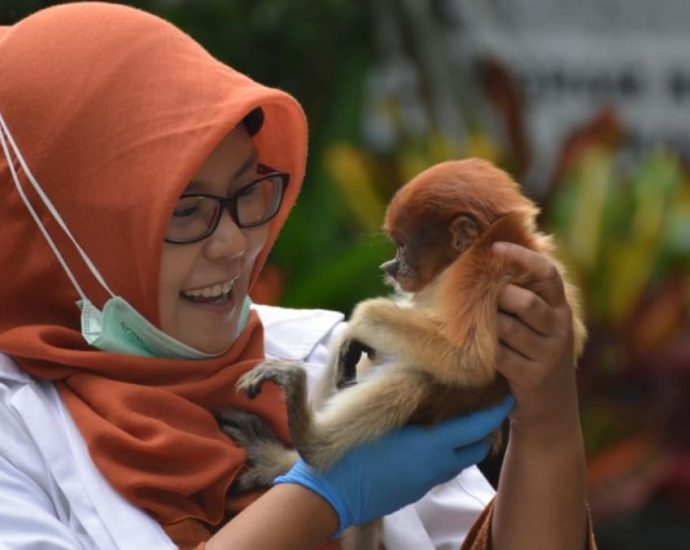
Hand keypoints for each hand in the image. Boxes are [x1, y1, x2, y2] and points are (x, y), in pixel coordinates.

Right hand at [274, 397, 513, 534]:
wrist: (333, 493)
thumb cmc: (352, 450)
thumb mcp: (378, 417)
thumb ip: (402, 397)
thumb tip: (416, 374)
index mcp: (431, 446)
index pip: (478, 428)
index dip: (496, 411)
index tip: (508, 395)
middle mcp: (436, 466)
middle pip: (477, 449)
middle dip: (486, 429)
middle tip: (482, 407)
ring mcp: (426, 482)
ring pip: (459, 462)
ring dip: (463, 443)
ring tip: (454, 420)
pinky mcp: (415, 491)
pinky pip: (440, 471)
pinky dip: (444, 455)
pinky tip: (426, 439)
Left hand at [492, 242, 579, 437]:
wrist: (551, 410)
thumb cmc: (535, 356)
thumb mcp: (541, 326)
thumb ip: (527, 298)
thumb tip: (494, 260)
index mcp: (562, 310)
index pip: (548, 274)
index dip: (523, 257)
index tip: (496, 247)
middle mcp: (559, 330)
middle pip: (525, 302)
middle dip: (499, 298)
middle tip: (485, 301)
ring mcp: (548, 355)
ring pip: (507, 327)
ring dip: (489, 324)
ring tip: (481, 326)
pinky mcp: (531, 377)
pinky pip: (498, 353)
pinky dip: (484, 349)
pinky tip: (479, 348)